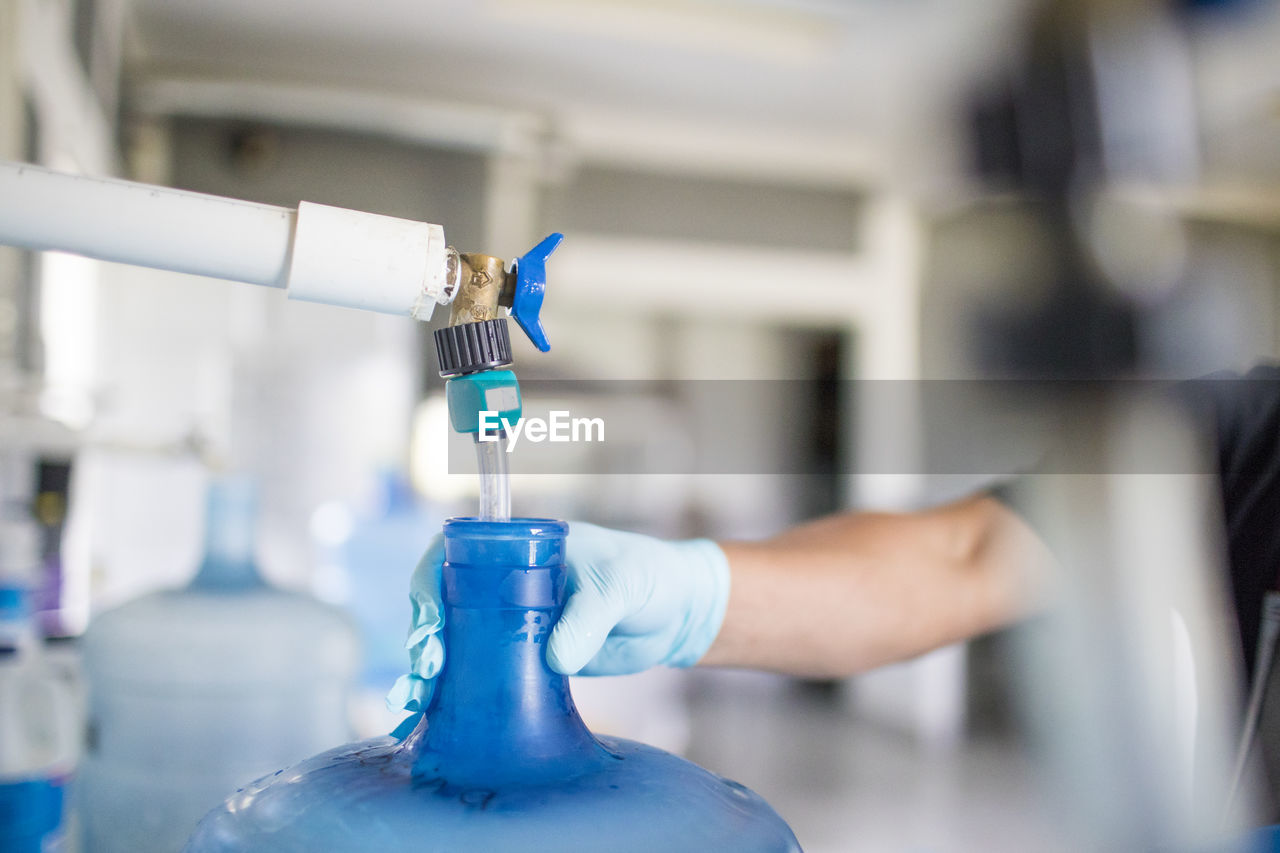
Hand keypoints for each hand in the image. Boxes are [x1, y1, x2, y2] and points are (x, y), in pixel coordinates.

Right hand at [388, 522, 730, 712]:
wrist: (676, 614)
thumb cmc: (649, 577)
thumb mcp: (619, 588)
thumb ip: (589, 618)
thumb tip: (555, 658)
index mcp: (517, 547)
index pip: (451, 554)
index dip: (429, 585)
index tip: (431, 622)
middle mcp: (504, 581)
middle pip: (442, 602)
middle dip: (424, 634)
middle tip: (428, 669)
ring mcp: (511, 620)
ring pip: (454, 640)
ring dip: (431, 668)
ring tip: (419, 699)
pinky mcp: (523, 657)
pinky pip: (480, 670)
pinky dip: (456, 689)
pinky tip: (437, 711)